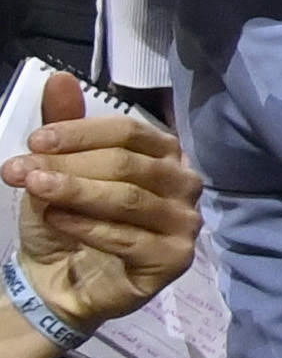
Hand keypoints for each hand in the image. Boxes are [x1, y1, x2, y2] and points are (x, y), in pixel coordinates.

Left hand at [7, 78, 200, 333]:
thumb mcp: (57, 169)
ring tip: (36, 190)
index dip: (81, 132)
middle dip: (71, 165)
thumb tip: (60, 78)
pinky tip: (57, 221)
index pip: (130, 131)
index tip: (34, 140)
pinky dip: (87, 227)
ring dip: (75, 192)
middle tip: (22, 171)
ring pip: (128, 199)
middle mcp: (184, 184)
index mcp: (165, 154)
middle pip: (128, 164)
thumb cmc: (67, 219)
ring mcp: (185, 223)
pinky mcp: (174, 259)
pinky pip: (129, 239)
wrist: (60, 279)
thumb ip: (64, 128)